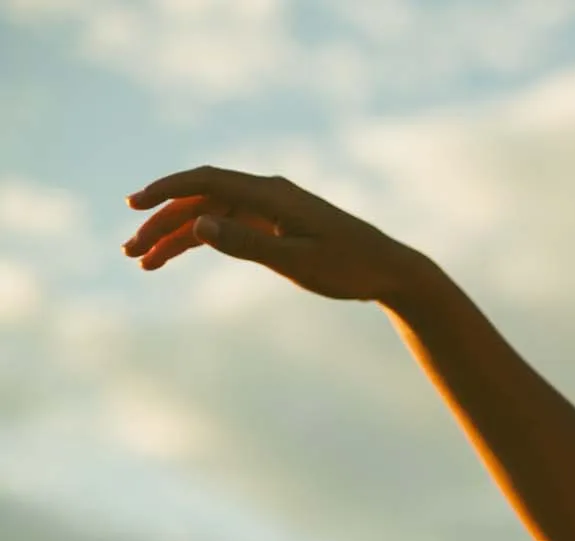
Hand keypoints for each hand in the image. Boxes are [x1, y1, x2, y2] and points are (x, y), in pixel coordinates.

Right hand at [122, 165, 428, 302]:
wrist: (390, 271)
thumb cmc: (350, 267)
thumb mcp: (297, 261)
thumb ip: (247, 244)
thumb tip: (197, 226)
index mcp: (272, 195)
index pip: (208, 181)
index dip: (166, 190)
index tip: (133, 205)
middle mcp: (268, 194)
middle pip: (201, 200)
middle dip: (162, 223)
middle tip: (130, 251)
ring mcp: (271, 209)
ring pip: (210, 216)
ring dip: (176, 236)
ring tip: (143, 263)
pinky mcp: (276, 225)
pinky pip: (229, 227)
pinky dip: (203, 241)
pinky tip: (175, 256)